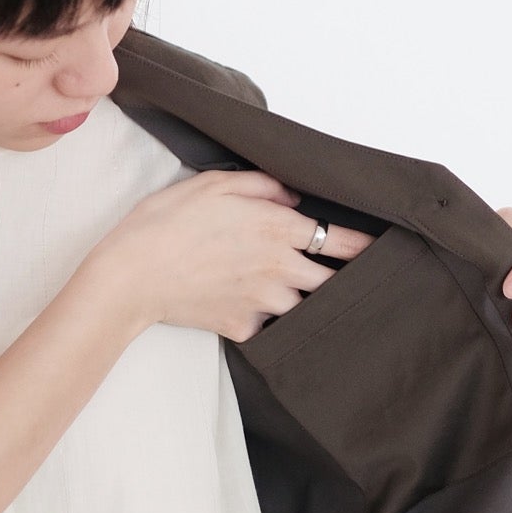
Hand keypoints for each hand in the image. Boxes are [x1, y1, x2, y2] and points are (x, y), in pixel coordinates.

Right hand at [87, 171, 375, 342]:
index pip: (342, 241)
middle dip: (337, 278)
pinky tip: (241, 302)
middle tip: (339, 275)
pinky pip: (266, 324)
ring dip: (297, 297)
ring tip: (279, 287)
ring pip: (302, 305)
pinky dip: (261, 316)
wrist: (130, 274)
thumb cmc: (167, 222)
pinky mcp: (244, 328)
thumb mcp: (213, 184)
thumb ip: (262, 185)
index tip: (381, 250)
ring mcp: (264, 303)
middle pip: (332, 281)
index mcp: (278, 229)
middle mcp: (281, 269)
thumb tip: (291, 195)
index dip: (365, 247)